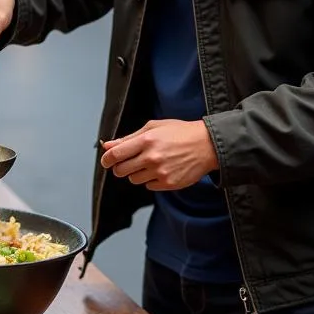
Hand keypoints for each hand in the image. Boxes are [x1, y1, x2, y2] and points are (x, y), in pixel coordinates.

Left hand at [100, 119, 218, 190]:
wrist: (207, 145)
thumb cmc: (180, 133)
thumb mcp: (153, 127)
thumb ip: (128, 138)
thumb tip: (107, 145)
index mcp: (146, 140)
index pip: (115, 154)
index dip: (106, 159)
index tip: (106, 160)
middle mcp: (152, 158)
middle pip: (120, 170)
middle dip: (120, 167)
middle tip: (128, 162)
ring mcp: (160, 172)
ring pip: (133, 180)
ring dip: (136, 173)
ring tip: (150, 163)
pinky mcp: (169, 184)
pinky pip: (148, 186)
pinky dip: (150, 180)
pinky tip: (161, 170)